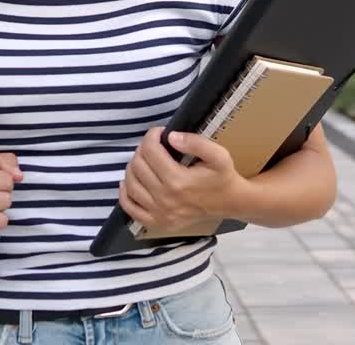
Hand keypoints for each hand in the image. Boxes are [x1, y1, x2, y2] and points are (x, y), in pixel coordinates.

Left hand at [120, 127, 247, 231]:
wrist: (229, 202)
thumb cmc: (222, 177)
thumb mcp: (219, 155)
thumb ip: (196, 143)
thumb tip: (171, 137)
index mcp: (178, 181)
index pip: (150, 151)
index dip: (151, 136)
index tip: (159, 132)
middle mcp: (165, 198)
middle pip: (138, 166)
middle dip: (142, 149)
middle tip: (154, 146)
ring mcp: (159, 213)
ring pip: (131, 184)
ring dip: (133, 167)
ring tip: (144, 160)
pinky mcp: (157, 222)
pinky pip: (130, 208)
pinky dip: (125, 193)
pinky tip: (131, 181)